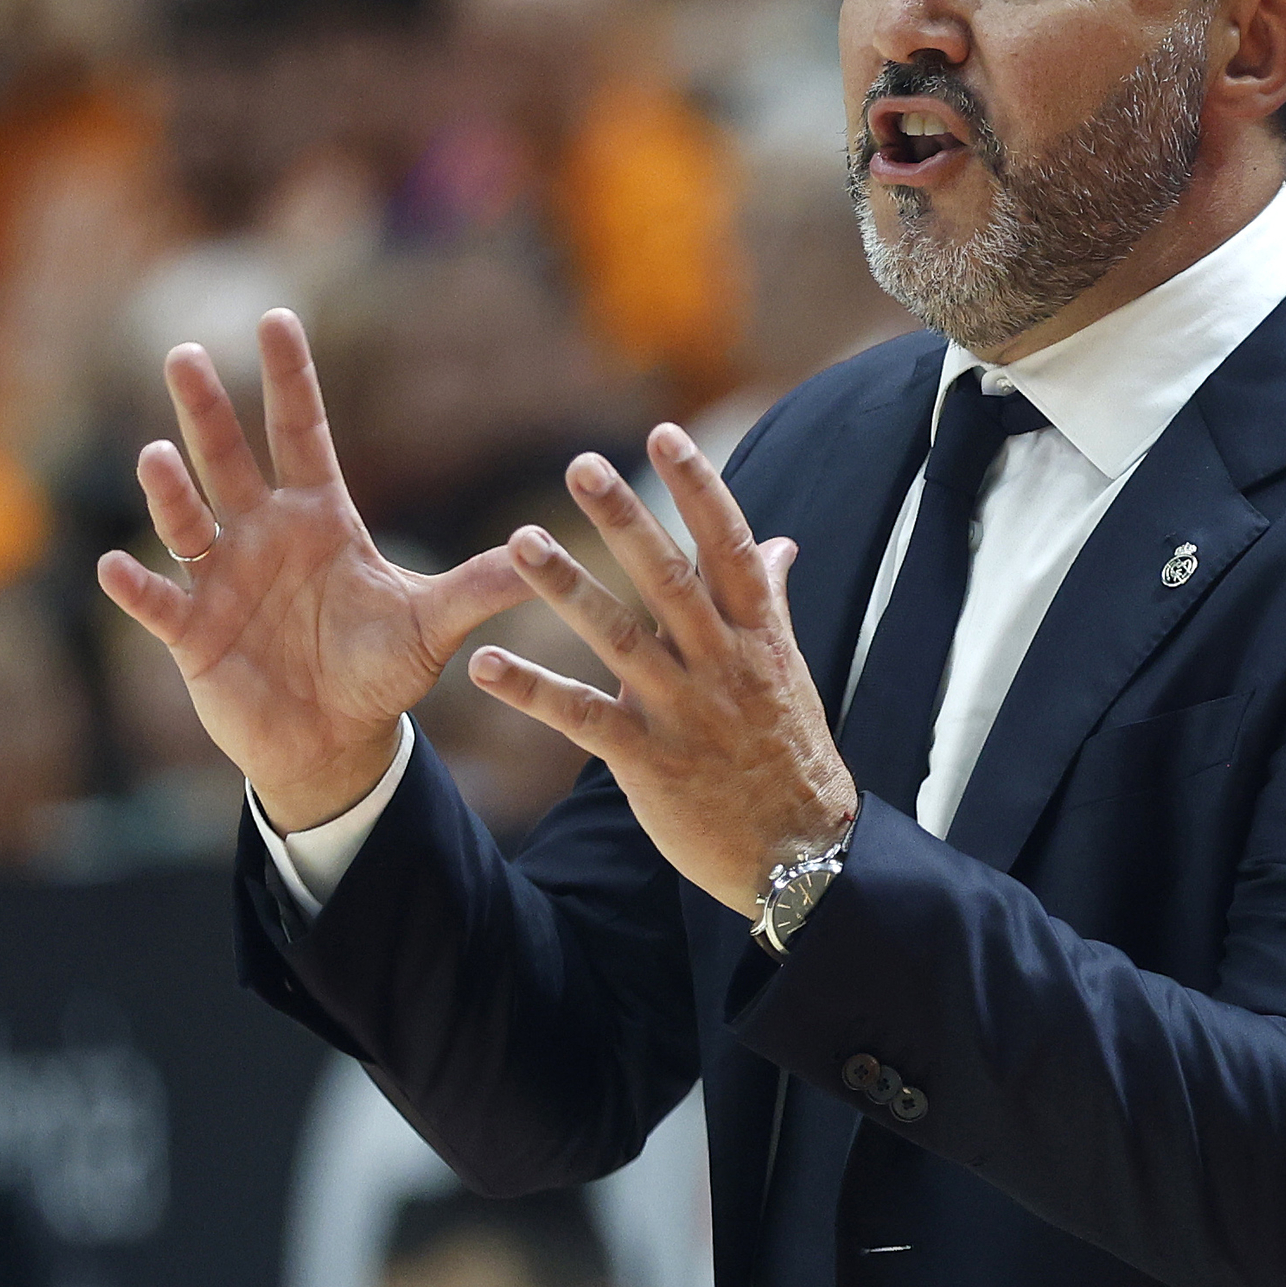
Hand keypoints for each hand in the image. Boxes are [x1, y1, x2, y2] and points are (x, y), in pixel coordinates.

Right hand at [97, 311, 527, 829]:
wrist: (335, 742)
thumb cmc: (378, 670)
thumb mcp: (435, 624)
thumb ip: (481, 585)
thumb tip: (543, 546)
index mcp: (317, 518)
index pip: (299, 432)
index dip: (289, 379)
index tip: (277, 318)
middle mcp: (261, 534)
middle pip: (230, 459)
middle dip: (207, 409)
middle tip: (184, 352)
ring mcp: (220, 580)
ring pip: (186, 520)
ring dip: (169, 491)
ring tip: (157, 456)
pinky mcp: (193, 634)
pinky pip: (159, 603)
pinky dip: (138, 587)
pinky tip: (116, 567)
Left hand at [470, 424, 857, 910]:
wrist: (799, 853)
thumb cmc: (790, 753)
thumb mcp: (788, 669)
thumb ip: (771, 600)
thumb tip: (778, 541)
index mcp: (757, 635)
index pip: (729, 546)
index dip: (699, 488)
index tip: (664, 433)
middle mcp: (721, 663)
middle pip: (669, 578)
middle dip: (626, 519)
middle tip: (581, 464)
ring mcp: (682, 711)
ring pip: (619, 638)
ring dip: (566, 587)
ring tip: (519, 539)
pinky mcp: (647, 761)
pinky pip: (581, 718)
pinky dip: (533, 690)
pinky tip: (486, 664)